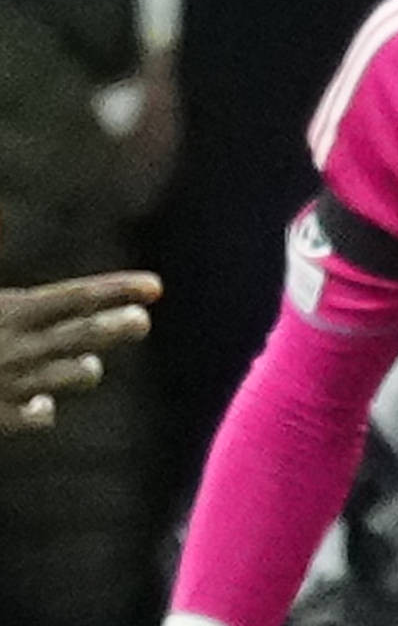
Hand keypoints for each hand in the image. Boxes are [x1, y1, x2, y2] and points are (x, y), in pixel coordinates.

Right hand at [0, 268, 155, 428]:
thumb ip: (20, 281)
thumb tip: (7, 206)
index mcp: (10, 311)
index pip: (78, 297)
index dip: (119, 289)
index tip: (154, 286)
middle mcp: (17, 347)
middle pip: (86, 335)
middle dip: (118, 327)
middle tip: (141, 321)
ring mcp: (11, 385)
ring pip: (76, 376)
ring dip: (86, 369)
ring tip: (87, 364)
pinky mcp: (0, 419)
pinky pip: (39, 416)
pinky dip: (43, 408)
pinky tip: (40, 401)